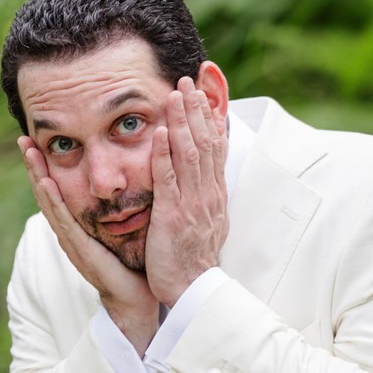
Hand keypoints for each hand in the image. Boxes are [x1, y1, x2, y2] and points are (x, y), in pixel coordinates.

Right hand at [18, 136, 158, 354]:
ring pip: (49, 202)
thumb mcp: (119, 229)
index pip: (55, 190)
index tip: (37, 141)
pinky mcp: (80, 249)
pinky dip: (53, 200)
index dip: (44, 167)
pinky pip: (64, 220)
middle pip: (45, 192)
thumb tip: (122, 181)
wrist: (135, 299)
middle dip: (34, 165)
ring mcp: (70, 240)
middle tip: (23, 138)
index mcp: (76, 225)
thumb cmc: (130, 265)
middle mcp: (68, 231)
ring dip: (37, 175)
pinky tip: (46, 182)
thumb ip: (115, 208)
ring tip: (28, 151)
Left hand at [144, 77, 228, 306]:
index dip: (208, 117)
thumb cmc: (193, 258)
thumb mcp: (205, 220)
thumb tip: (203, 173)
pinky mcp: (174, 217)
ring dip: (180, 122)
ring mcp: (193, 205)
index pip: (215, 146)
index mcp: (215, 194)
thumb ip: (202, 194)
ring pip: (189, 154)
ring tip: (173, 95)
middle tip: (186, 80)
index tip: (200, 92)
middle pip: (205, 142)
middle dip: (195, 110)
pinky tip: (158, 133)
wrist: (194, 292)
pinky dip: (164, 154)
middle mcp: (208, 195)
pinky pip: (169, 180)